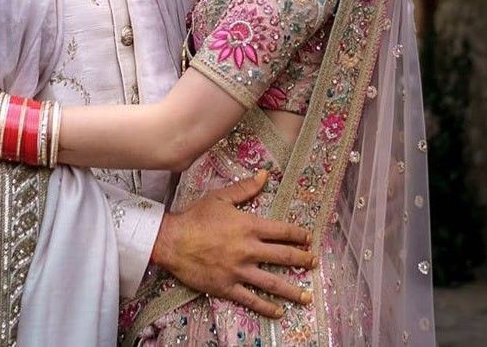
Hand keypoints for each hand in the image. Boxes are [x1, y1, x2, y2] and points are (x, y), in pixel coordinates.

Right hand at [151, 170, 315, 317]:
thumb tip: (264, 175)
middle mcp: (249, 250)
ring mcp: (239, 271)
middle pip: (283, 256)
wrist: (172, 241)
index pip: (282, 231)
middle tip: (314, 262)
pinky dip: (266, 307)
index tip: (309, 238)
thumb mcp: (222, 197)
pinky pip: (251, 300)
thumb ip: (246, 188)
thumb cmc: (196, 217)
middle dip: (302, 259)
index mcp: (249, 226)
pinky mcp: (227, 287)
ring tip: (306, 295)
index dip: (298, 235)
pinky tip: (279, 312)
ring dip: (292, 289)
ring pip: (272, 282)